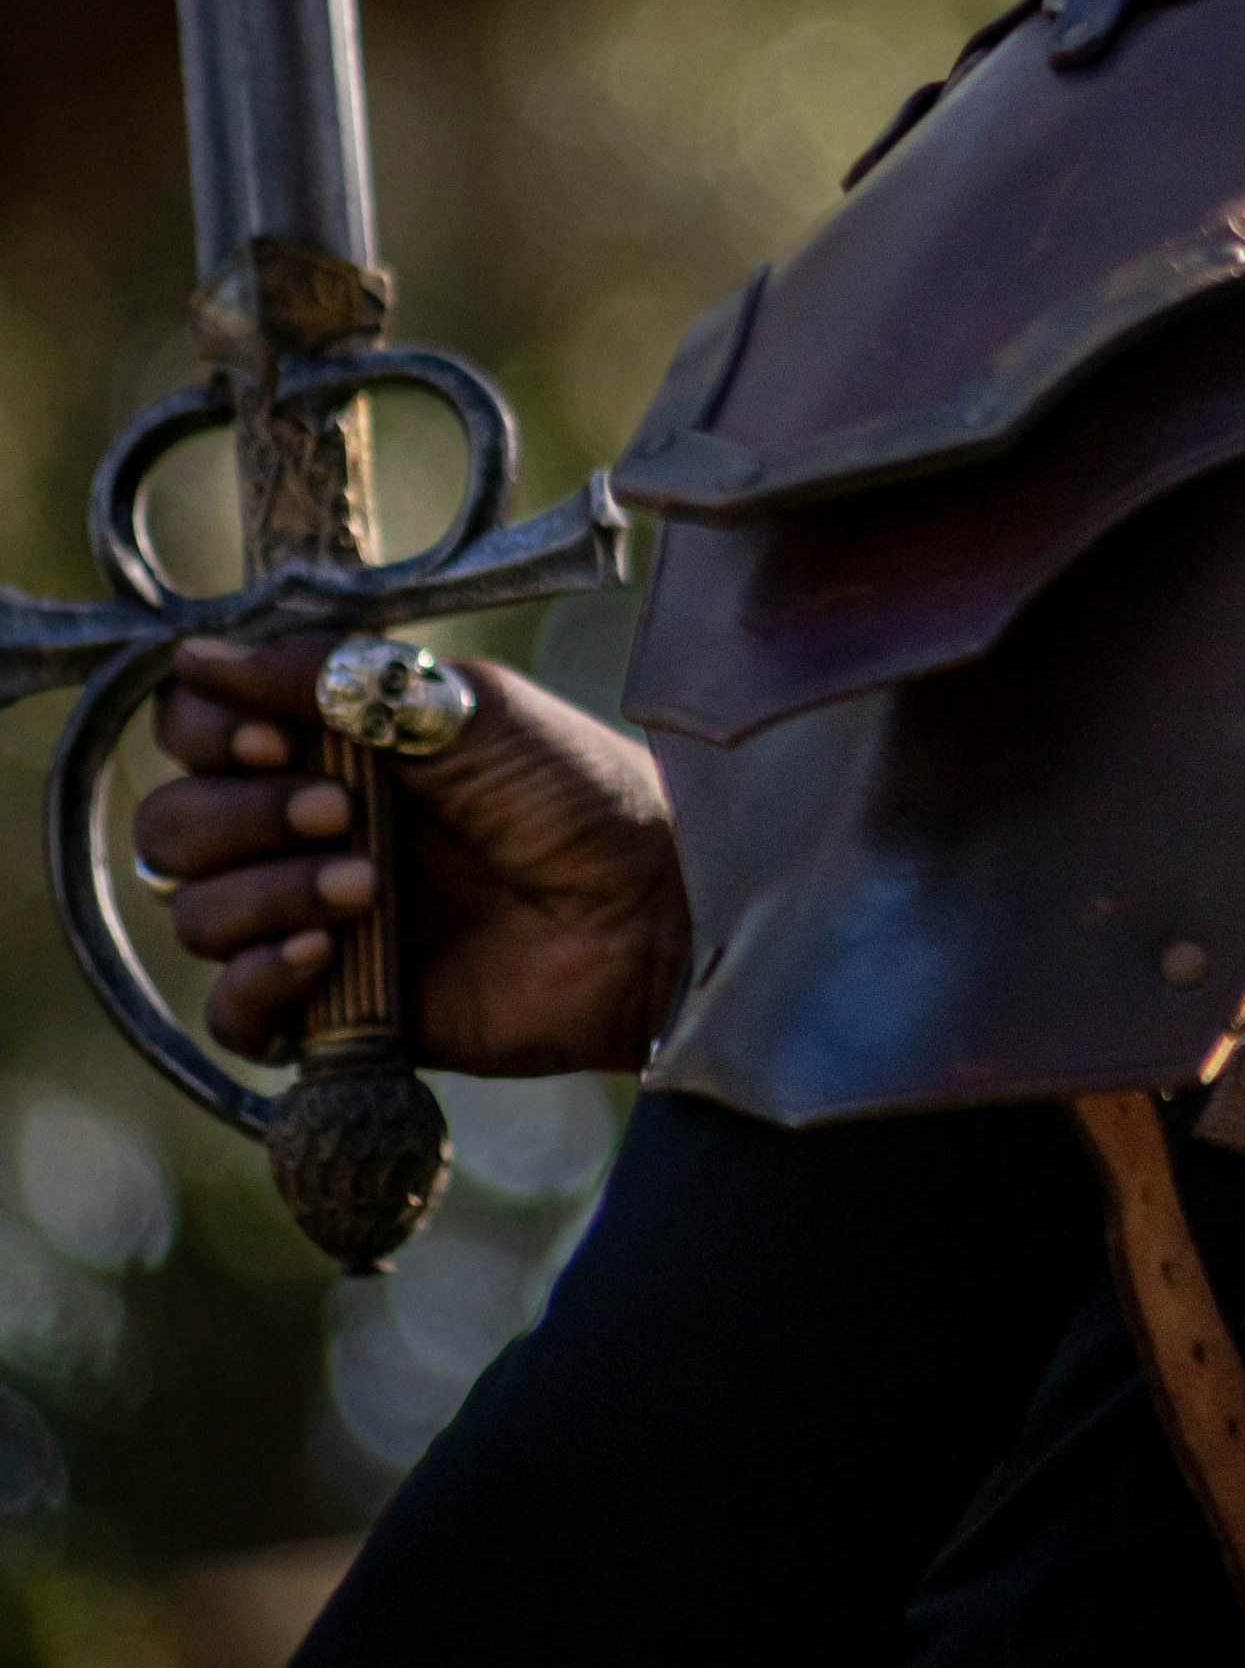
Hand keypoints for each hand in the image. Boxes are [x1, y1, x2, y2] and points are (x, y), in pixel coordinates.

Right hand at [137, 636, 691, 1076]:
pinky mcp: (338, 1007)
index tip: (275, 737)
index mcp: (333, 741)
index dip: (207, 733)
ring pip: (195, 915)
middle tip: (346, 813)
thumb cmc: (575, 789)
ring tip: (371, 888)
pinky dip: (254, 981)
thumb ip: (326, 677)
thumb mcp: (456, 704)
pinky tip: (325, 954)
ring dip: (264, 893)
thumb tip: (192, 655)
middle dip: (238, 815)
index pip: (196, 731)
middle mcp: (309, 826)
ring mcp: (319, 918)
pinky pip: (230, 1013)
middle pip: (173, 825)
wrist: (649, 907)